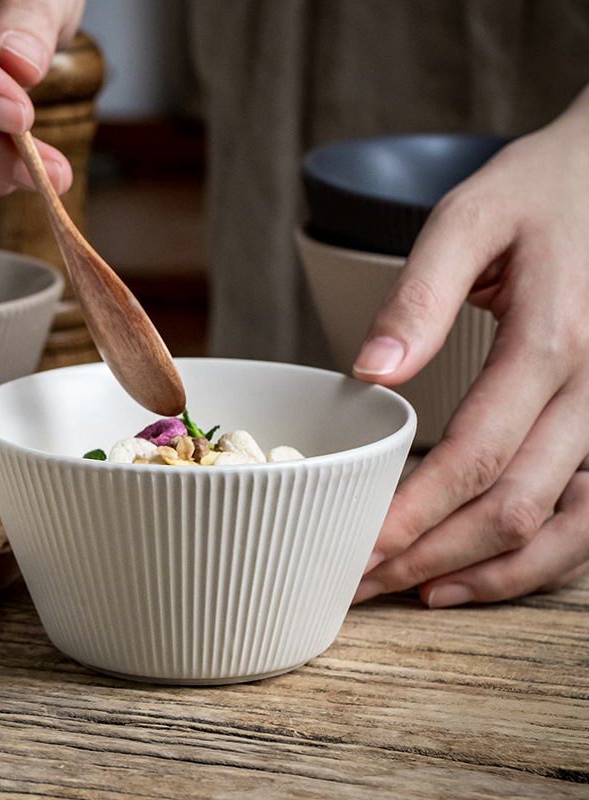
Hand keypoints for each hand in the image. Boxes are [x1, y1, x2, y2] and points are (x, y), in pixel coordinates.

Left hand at [351, 85, 588, 606]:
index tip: (356, 547)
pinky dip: (539, 559)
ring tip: (415, 593)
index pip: (473, 457)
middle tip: (363, 581)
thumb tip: (371, 373)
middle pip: (513, 507)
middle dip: (432, 555)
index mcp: (553, 344)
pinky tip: (482, 570)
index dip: (412, 514)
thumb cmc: (538, 195)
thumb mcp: (468, 222)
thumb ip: (418, 296)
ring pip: (564, 531)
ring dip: (488, 574)